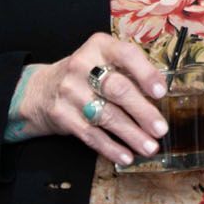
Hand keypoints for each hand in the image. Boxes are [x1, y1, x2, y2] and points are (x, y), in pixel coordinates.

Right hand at [19, 32, 166, 165]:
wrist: (41, 90)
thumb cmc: (87, 75)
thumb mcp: (105, 61)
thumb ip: (131, 72)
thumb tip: (161, 95)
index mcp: (100, 47)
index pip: (127, 55)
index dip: (146, 74)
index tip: (161, 93)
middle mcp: (83, 66)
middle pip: (118, 89)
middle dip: (142, 112)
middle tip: (160, 129)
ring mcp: (70, 91)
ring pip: (106, 115)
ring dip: (131, 135)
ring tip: (150, 147)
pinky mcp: (62, 115)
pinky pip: (91, 134)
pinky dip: (111, 147)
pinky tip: (126, 156)